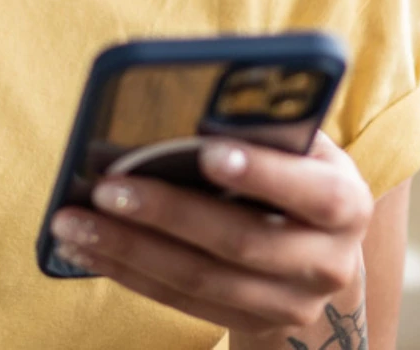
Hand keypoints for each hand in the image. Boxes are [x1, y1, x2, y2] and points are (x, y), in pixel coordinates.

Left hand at [47, 132, 372, 343]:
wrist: (322, 254)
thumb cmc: (297, 174)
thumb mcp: (301, 148)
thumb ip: (266, 127)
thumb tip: (197, 96)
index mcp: (346, 203)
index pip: (312, 193)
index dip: (263, 173)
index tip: (207, 151)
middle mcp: (327, 262)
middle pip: (240, 241)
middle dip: (167, 213)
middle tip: (106, 188)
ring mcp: (289, 304)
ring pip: (200, 280)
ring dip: (129, 250)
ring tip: (73, 222)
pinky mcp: (250, 324)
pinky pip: (180, 301)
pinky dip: (128, 273)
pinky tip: (86, 249)